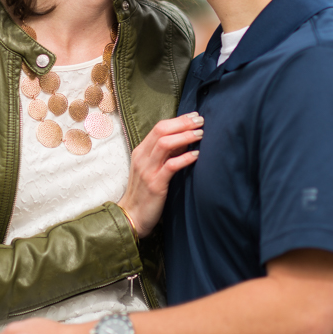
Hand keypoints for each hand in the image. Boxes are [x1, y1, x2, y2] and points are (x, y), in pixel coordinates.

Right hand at [118, 112, 202, 237]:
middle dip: (183, 123)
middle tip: (201, 121)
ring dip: (185, 136)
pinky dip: (185, 157)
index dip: (178, 119)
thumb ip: (165, 154)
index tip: (194, 116)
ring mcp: (147, 170)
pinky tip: (196, 155)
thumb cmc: (145, 193)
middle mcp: (142, 157)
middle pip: (162, 130)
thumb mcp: (152, 169)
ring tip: (200, 134)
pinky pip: (170, 166)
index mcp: (141, 151)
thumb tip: (184, 139)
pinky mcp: (155, 184)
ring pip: (165, 144)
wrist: (131, 216)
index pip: (159, 127)